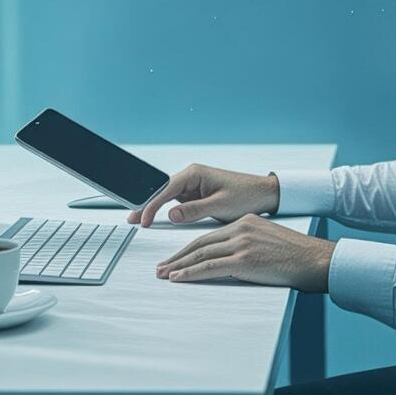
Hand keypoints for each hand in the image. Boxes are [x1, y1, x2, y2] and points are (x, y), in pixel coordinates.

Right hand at [128, 163, 280, 226]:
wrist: (263, 194)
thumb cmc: (246, 195)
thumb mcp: (220, 205)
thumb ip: (195, 210)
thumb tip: (172, 215)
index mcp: (195, 173)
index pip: (166, 189)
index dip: (153, 205)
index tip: (144, 219)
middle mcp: (191, 177)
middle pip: (162, 192)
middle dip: (147, 205)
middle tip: (132, 219)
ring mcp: (193, 186)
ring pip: (167, 198)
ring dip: (154, 209)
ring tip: (139, 221)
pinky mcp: (196, 196)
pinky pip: (177, 203)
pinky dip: (166, 211)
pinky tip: (155, 219)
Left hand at [156, 214, 334, 291]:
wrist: (313, 259)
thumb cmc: (295, 255)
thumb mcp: (267, 240)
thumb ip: (246, 245)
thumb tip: (230, 259)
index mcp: (245, 223)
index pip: (209, 236)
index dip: (189, 249)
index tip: (175, 258)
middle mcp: (240, 229)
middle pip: (200, 243)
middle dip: (177, 257)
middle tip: (160, 267)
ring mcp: (241, 244)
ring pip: (201, 255)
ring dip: (178, 266)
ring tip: (164, 275)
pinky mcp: (244, 260)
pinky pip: (210, 267)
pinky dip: (190, 273)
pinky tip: (178, 278)